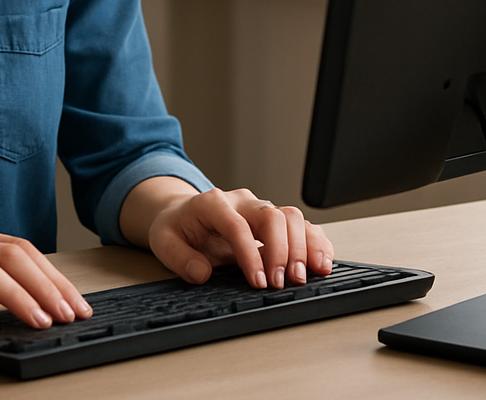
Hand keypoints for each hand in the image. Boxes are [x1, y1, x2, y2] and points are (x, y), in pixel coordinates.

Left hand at [121, 179, 333, 289]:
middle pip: (271, 215)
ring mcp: (259, 209)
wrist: (182, 213)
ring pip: (291, 216)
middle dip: (282, 250)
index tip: (258, 282)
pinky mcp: (273, 222)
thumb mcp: (164, 241)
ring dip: (303, 246)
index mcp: (213, 204)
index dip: (250, 254)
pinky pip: (301, 225)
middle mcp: (241, 202)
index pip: (237, 225)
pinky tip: (321, 262)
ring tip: (307, 276)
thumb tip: (202, 272)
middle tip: (282, 283)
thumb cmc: (177, 226)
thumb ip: (180, 258)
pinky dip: (315, 242)